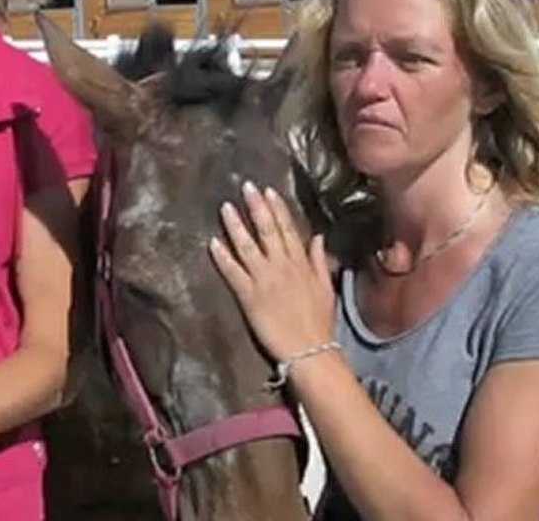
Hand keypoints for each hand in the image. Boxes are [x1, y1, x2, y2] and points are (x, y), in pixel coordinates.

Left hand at [209, 181, 335, 360]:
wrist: (310, 350)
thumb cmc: (319, 322)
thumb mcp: (326, 287)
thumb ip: (320, 260)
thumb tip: (318, 236)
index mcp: (300, 264)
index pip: (287, 229)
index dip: (277, 208)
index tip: (268, 190)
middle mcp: (282, 266)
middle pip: (267, 230)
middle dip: (256, 207)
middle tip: (245, 186)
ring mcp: (264, 280)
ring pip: (247, 246)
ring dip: (236, 225)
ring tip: (226, 206)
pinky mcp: (249, 296)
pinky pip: (233, 272)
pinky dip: (222, 257)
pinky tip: (212, 242)